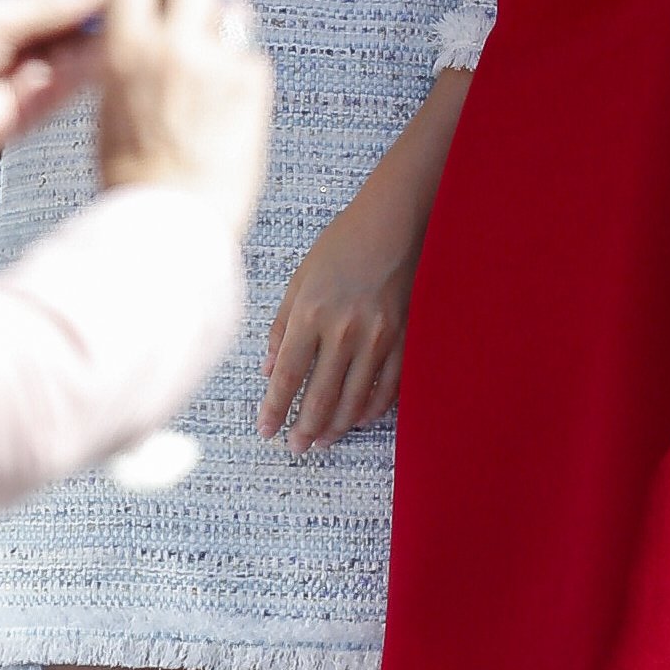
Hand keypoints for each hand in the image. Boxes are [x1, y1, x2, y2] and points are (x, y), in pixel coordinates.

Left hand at [0, 0, 112, 199]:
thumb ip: (50, 3)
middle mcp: (9, 48)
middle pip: (67, 30)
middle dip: (99, 16)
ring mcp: (18, 83)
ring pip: (72, 60)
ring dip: (99, 43)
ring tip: (136, 19)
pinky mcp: (26, 118)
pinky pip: (65, 92)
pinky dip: (89, 74)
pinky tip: (114, 52)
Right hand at [98, 0, 270, 239]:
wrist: (171, 225)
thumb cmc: (134, 177)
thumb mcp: (111, 105)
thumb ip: (132, 58)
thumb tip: (148, 27)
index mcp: (125, 48)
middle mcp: (171, 44)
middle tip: (196, 23)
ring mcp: (217, 63)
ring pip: (236, 12)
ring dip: (228, 33)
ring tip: (215, 76)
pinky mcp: (253, 86)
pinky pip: (254, 59)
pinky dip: (245, 78)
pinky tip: (231, 113)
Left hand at [260, 68, 467, 452]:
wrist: (393, 221)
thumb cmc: (341, 244)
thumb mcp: (300, 279)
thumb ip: (283, 326)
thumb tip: (267, 369)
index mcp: (311, 313)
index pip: (287, 375)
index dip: (275, 408)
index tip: (266, 430)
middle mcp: (343, 330)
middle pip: (320, 395)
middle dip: (304, 427)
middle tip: (295, 448)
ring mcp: (378, 336)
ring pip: (354, 398)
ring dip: (336, 426)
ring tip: (322, 441)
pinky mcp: (404, 337)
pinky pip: (388, 385)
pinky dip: (372, 407)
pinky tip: (359, 418)